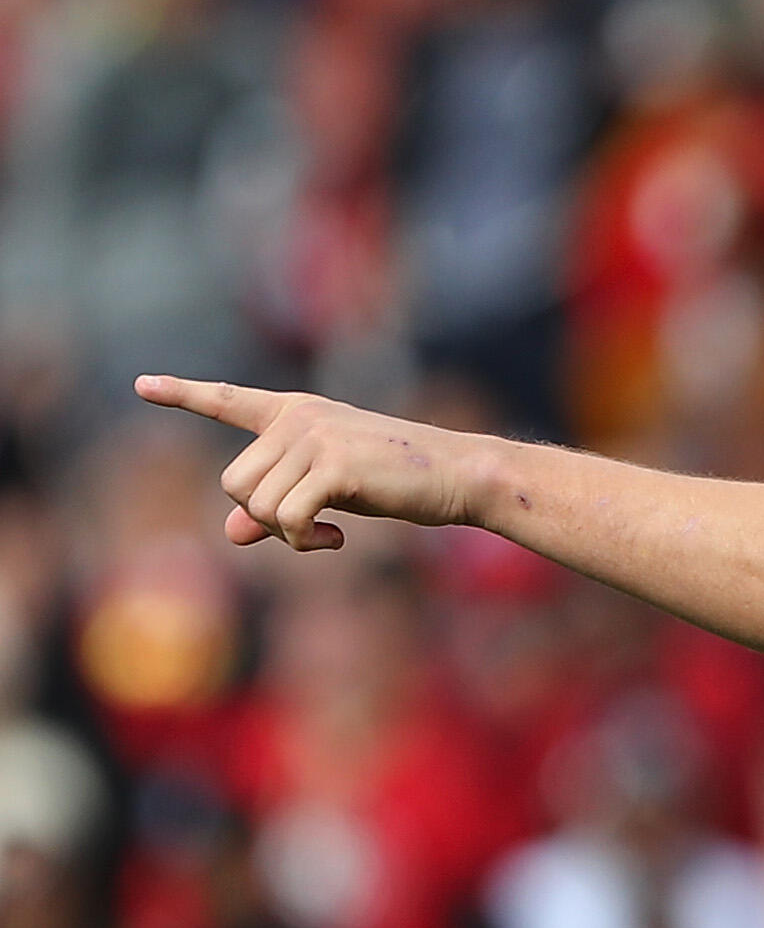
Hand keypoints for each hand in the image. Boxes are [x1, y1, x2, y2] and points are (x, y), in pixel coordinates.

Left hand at [134, 376, 495, 550]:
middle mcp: (300, 417)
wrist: (457, 474)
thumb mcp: (330, 491)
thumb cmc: (399, 481)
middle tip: (311, 526)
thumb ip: (277, 506)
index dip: (184, 394)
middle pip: (235, 483)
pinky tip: (336, 539)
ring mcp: (316, 437)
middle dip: (265, 518)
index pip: (231, 401)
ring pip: (255, 505)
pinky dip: (304, 542)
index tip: (142, 384)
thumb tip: (231, 533)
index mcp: (298, 413)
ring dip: (286, 534)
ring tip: (326, 531)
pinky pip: (286, 520)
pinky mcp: (334, 466)